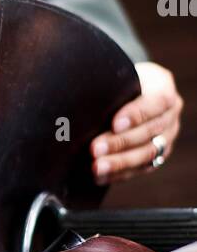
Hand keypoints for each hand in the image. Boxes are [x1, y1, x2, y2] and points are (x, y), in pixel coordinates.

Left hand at [91, 62, 182, 183]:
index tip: (114, 124)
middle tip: (95, 149)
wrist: (129, 91)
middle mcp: (169, 114)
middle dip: (120, 142)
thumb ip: (109, 86)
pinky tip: (100, 176)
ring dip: (119, 162)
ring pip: (147, 153)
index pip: (156, 102)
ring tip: (97, 167)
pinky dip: (119, 173)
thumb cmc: (117, 80)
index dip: (136, 115)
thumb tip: (82, 99)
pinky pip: (140, 168)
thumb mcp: (118, 75)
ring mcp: (167, 137)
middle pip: (149, 131)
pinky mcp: (158, 155)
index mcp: (163, 88)